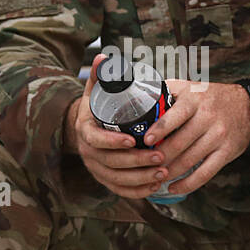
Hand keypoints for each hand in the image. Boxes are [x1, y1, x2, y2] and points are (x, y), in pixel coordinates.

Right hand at [63, 54, 169, 199]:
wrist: (87, 128)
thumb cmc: (98, 107)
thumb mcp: (96, 90)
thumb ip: (101, 75)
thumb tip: (103, 58)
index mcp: (86, 130)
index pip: (97, 140)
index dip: (113, 142)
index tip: (133, 139)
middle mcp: (88, 153)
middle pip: (111, 163)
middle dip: (137, 162)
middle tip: (160, 156)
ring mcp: (96, 169)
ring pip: (117, 180)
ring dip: (141, 178)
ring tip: (163, 171)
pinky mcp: (105, 180)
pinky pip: (120, 191)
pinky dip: (137, 191)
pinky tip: (155, 187)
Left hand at [141, 79, 249, 195]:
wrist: (248, 106)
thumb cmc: (212, 97)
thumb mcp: (191, 87)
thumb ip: (167, 91)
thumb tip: (137, 96)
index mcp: (195, 100)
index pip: (175, 116)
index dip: (159, 129)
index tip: (145, 141)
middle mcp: (208, 118)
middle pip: (179, 142)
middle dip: (159, 156)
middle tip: (144, 165)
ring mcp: (218, 136)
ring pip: (189, 160)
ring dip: (169, 172)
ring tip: (154, 177)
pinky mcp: (226, 152)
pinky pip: (205, 173)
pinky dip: (188, 183)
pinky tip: (174, 188)